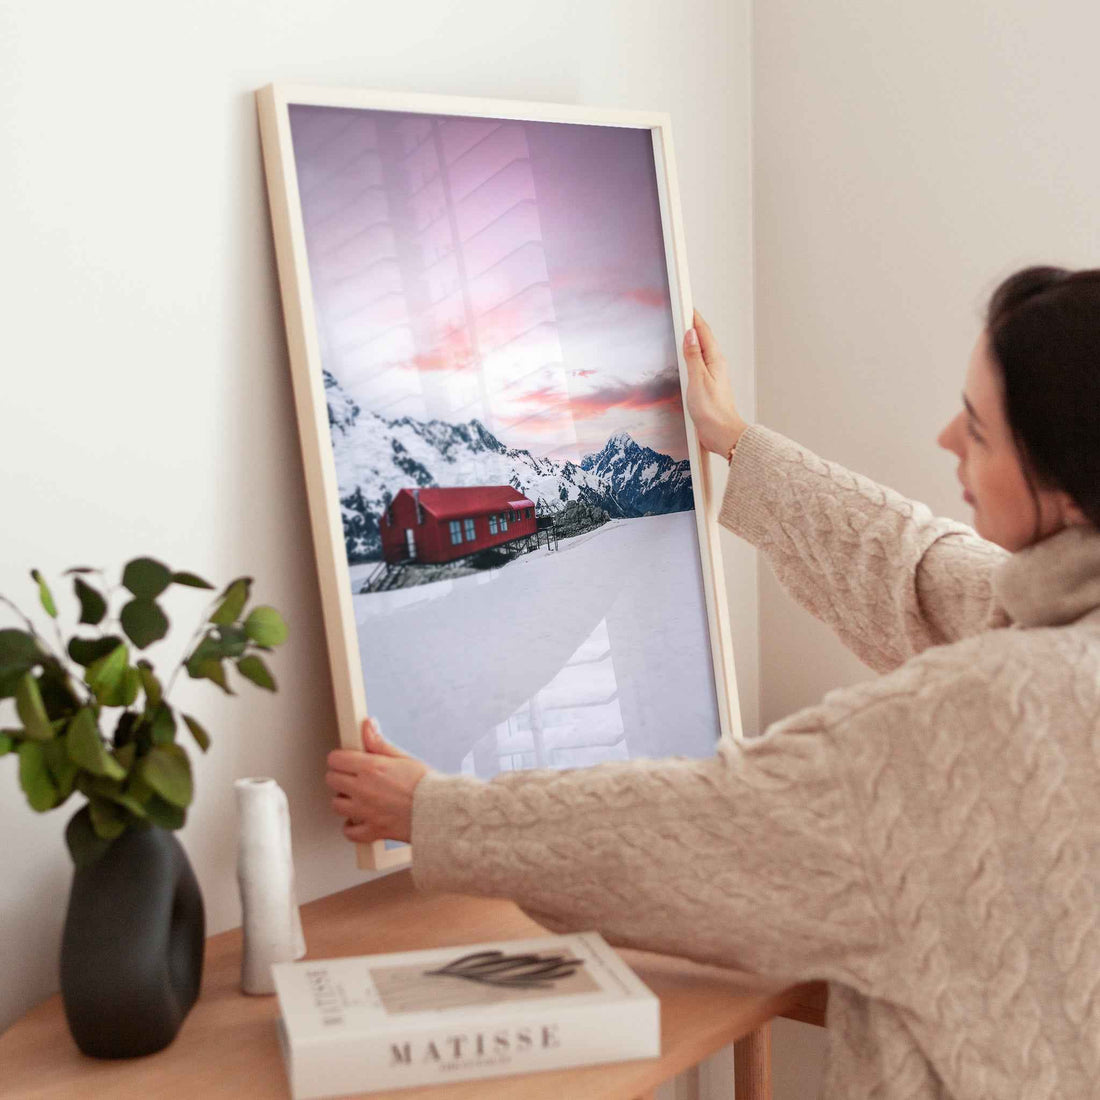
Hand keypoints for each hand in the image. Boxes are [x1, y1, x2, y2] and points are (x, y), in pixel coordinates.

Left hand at [325, 718, 428, 843]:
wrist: (440, 811)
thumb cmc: (426, 785)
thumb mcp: (403, 757)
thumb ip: (379, 743)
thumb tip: (367, 726)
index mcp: (371, 768)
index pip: (336, 759)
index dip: (340, 758)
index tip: (346, 760)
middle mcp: (363, 789)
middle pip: (332, 780)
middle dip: (340, 776)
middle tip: (352, 777)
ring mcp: (365, 811)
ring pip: (336, 805)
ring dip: (344, 800)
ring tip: (357, 797)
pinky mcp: (372, 830)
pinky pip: (349, 832)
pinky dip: (352, 827)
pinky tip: (360, 819)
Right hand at [683, 310, 747, 456]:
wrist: (722, 433)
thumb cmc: (712, 410)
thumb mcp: (698, 379)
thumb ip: (693, 356)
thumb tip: (690, 334)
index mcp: (715, 360)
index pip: (703, 332)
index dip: (694, 317)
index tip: (685, 304)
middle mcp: (715, 365)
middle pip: (703, 339)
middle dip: (692, 325)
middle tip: (682, 312)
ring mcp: (712, 375)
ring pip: (701, 351)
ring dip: (692, 340)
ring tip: (682, 329)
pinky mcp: (707, 386)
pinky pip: (698, 364)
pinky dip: (690, 356)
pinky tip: (685, 358)